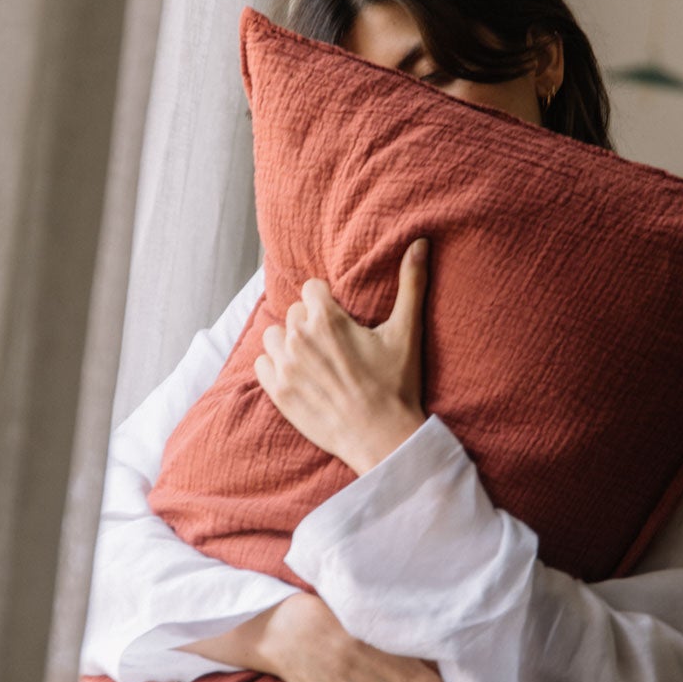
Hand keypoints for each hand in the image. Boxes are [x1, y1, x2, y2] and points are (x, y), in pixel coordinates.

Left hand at [253, 237, 429, 476]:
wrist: (382, 439)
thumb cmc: (396, 386)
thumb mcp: (406, 332)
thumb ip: (411, 283)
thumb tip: (421, 242)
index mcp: (326, 319)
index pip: (312, 289)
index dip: (328, 301)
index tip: (342, 319)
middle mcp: (299, 339)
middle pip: (295, 312)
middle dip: (312, 322)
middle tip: (335, 343)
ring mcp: (285, 367)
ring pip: (274, 335)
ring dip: (290, 342)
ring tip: (314, 357)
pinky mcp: (278, 393)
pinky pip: (261, 364)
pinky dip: (275, 366)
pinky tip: (298, 374)